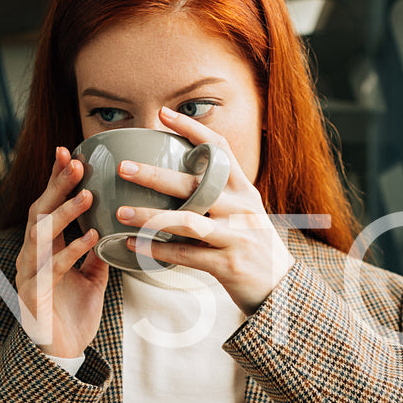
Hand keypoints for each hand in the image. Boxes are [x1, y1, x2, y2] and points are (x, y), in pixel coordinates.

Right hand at [15, 146, 110, 357]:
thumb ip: (96, 252)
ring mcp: (29, 274)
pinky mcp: (33, 294)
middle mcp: (32, 256)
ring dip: (64, 213)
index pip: (48, 205)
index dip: (56, 179)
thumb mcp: (92, 278)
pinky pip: (53, 267)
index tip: (68, 152)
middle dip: (56, 186)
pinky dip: (73, 251)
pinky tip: (92, 238)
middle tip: (75, 162)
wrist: (63, 355)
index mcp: (45, 249)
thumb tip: (112, 226)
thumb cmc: (73, 315)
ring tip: (87, 194)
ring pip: (41, 234)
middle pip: (40, 211)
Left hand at [114, 107, 294, 313]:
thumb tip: (181, 171)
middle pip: (195, 184)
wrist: (280, 287)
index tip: (164, 115)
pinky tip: (134, 244)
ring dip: (150, 216)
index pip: (219, 149)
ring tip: (122, 212)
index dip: (191, 129)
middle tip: (124, 168)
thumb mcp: (245, 210)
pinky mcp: (226, 264)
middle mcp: (241, 208)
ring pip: (186, 221)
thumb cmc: (252, 244)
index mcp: (244, 189)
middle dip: (156, 175)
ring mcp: (235, 236)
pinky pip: (185, 254)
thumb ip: (220, 191)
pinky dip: (157, 249)